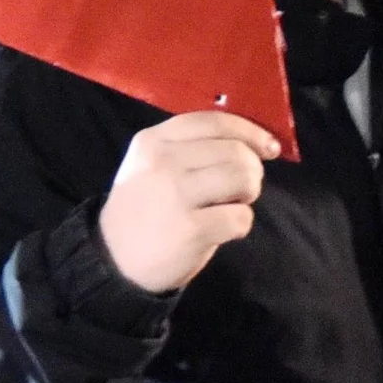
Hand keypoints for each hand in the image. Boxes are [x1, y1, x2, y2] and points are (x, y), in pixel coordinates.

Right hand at [97, 111, 281, 292]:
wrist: (114, 261)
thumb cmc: (144, 210)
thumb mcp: (151, 165)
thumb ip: (190, 148)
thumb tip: (252, 142)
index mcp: (154, 140)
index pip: (214, 122)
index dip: (250, 131)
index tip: (269, 147)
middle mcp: (163, 162)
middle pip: (235, 151)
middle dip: (253, 169)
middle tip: (245, 187)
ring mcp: (176, 195)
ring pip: (243, 178)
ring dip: (249, 193)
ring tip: (233, 204)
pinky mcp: (191, 229)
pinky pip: (241, 217)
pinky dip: (241, 224)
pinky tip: (223, 229)